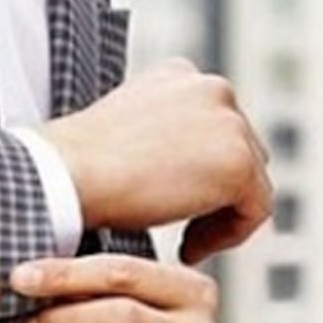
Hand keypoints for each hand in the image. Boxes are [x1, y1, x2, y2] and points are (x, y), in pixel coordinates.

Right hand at [38, 58, 271, 261]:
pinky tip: (187, 249)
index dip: (199, 168)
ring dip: (220, 213)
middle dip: (216, 190)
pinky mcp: (239, 163)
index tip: (172, 198)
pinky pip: (255, 210)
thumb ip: (162, 134)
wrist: (67, 173)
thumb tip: (183, 168)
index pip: (214, 124)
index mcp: (181, 74)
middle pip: (241, 149)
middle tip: (183, 226)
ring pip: (251, 181)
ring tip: (183, 239)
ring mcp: (231, 123)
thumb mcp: (125, 130)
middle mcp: (212, 89)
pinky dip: (227, 235)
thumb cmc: (80, 163)